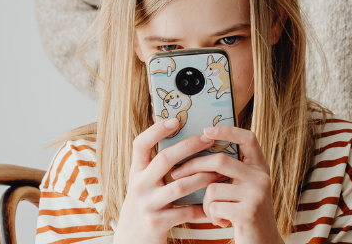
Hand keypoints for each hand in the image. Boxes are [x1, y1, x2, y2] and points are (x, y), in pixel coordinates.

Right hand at [113, 118, 224, 243]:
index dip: (156, 130)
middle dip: (190, 147)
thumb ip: (156, 166)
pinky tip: (212, 203)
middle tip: (209, 139)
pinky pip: (185, 212)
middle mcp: (139, 185)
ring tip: (219, 172)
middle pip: (165, 159)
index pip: (140, 144)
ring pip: (180, 185)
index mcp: (136, 172)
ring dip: (203, 177)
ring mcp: (147, 204)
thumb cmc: (145, 204)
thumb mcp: (144, 183)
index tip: (175, 120)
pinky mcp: (157, 223)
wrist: (132, 240)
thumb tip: (185, 140)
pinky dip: (201, 207)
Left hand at [169, 126, 283, 243]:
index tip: (206, 130)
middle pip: (220, 160)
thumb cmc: (247, 217)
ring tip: (216, 214)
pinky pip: (214, 207)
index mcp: (261, 169)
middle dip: (192, 166)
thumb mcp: (246, 191)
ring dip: (207, 204)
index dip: (228, 130)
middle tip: (176, 174)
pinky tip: (223, 224)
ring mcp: (256, 194)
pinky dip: (212, 217)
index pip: (248, 138)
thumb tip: (201, 153)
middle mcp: (262, 178)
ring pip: (212, 188)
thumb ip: (233, 173)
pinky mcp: (248, 212)